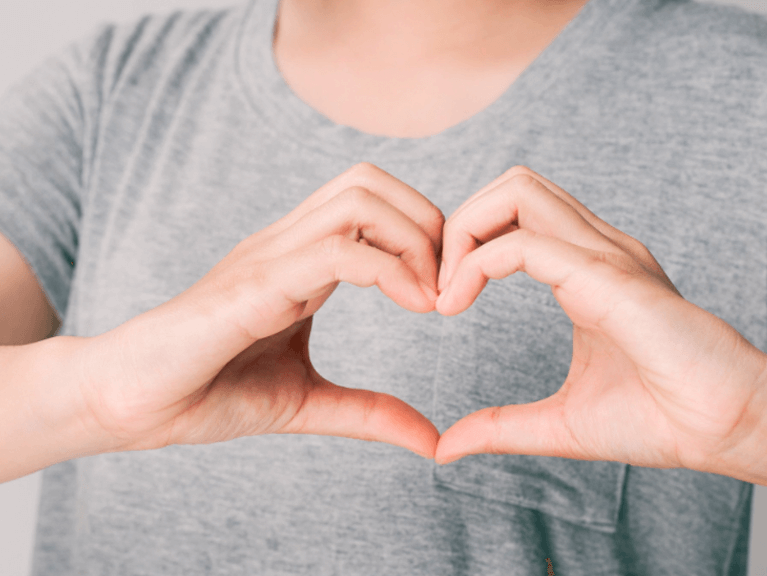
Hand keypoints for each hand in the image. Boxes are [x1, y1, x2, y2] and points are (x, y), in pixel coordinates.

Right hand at [78, 163, 443, 458]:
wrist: (128, 403)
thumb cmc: (207, 392)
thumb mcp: (307, 402)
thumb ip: (369, 414)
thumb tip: (432, 441)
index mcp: (298, 261)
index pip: (372, 202)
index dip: (424, 235)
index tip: (446, 292)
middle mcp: (286, 245)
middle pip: (370, 181)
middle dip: (428, 224)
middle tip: (447, 287)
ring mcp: (269, 258)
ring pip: (359, 199)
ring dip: (415, 241)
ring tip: (431, 299)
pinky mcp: (254, 286)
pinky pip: (335, 251)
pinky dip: (389, 270)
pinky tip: (412, 307)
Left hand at [434, 167, 766, 483]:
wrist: (725, 434)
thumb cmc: (660, 421)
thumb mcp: (557, 424)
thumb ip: (499, 427)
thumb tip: (446, 448)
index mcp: (585, 269)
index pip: (515, 214)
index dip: (464, 245)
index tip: (441, 303)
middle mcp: (595, 248)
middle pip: (511, 185)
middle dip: (458, 224)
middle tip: (437, 287)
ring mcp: (605, 255)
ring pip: (517, 191)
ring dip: (463, 232)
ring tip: (445, 293)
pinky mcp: (609, 277)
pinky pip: (526, 244)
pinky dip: (476, 265)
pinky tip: (456, 306)